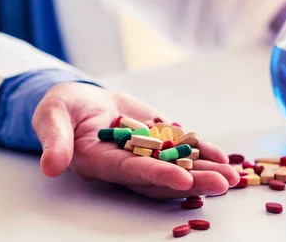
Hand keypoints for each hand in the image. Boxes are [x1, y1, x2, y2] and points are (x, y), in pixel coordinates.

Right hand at [32, 82, 239, 198]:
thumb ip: (54, 139)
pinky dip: (204, 152)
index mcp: (102, 163)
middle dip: (195, 180)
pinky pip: (185, 149)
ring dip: (207, 171)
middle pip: (165, 176)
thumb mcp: (52, 116)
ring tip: (235, 177)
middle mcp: (129, 163)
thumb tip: (51, 166)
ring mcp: (148, 153)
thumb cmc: (63, 109)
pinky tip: (226, 158)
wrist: (83, 102)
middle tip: (224, 183)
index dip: (157, 175)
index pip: (133, 172)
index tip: (183, 179)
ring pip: (180, 165)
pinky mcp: (160, 140)